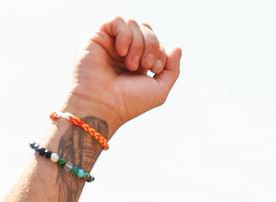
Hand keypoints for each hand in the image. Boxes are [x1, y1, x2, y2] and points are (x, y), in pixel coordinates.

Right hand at [64, 17, 182, 131]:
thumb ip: (172, 69)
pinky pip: (117, 21)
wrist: (104, 105)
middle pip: (147, 29)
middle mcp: (124, 50)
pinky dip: (125, 35)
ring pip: (133, 24)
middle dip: (152, 45)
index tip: (153, 69)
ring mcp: (111, 43)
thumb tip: (177, 47)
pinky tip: (121, 52)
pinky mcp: (98, 37)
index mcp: (138, 61)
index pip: (156, 41)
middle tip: (144, 65)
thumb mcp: (159, 89)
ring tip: (130, 64)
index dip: (160, 51)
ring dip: (138, 44)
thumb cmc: (128, 102)